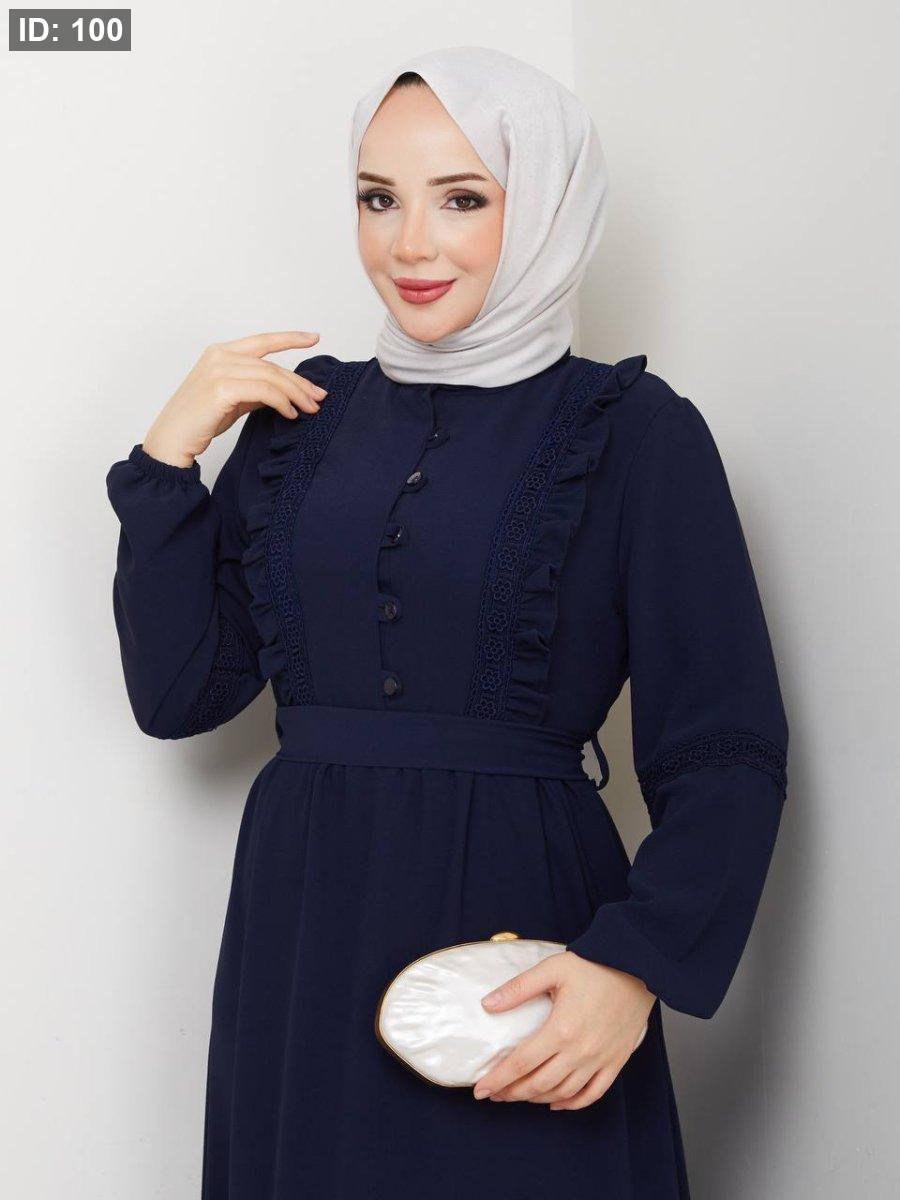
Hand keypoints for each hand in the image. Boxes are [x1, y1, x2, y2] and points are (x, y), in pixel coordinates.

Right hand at [141, 330, 327, 467]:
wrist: (171, 439)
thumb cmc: (199, 420)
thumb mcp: (233, 398)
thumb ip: (255, 389)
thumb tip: (284, 391)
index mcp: (221, 352)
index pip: (263, 341)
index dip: (290, 338)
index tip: (314, 337)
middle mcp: (220, 355)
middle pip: (272, 365)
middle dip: (300, 382)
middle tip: (319, 397)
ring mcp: (219, 369)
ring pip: (271, 377)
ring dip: (295, 394)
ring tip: (309, 409)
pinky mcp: (222, 388)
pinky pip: (264, 391)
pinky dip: (282, 402)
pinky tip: (290, 414)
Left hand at [471, 950, 655, 1109]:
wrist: (636, 966)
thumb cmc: (594, 965)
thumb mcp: (552, 969)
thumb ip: (518, 988)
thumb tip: (488, 1004)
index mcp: (561, 1029)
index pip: (521, 1063)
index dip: (498, 1079)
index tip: (480, 1089)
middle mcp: (580, 1051)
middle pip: (538, 1083)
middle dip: (512, 1093)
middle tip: (494, 1094)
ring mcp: (600, 1059)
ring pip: (563, 1092)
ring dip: (537, 1099)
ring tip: (518, 1095)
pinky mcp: (616, 1061)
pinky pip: (593, 1093)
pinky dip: (573, 1103)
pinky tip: (556, 1102)